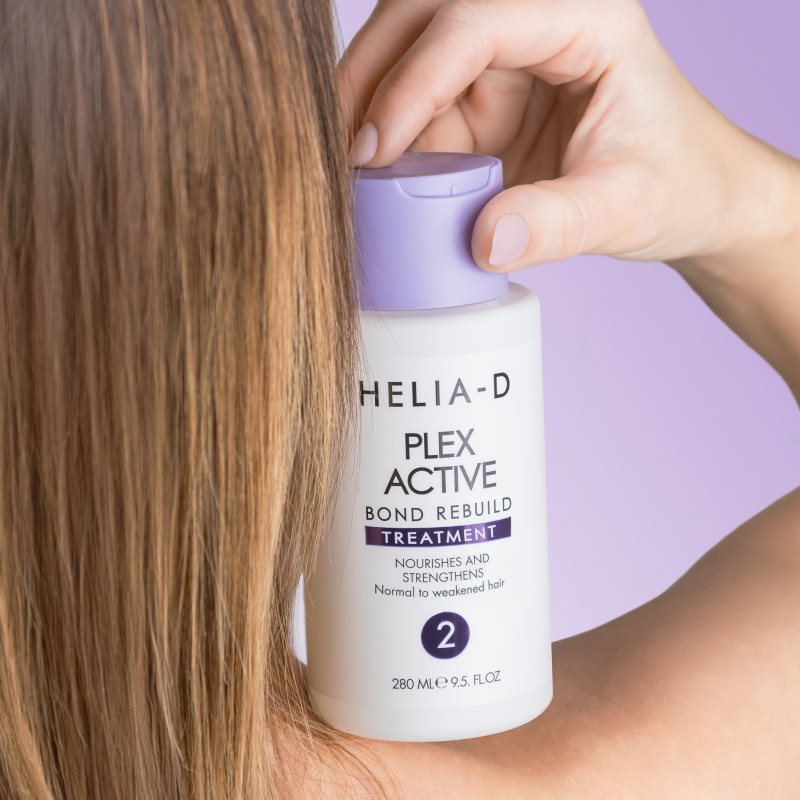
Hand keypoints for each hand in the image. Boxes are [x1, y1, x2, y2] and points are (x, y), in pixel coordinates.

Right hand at [339, 0, 779, 270]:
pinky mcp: (484, 94)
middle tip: (341, 150)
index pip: (475, 18)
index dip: (414, 80)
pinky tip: (375, 176)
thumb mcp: (623, 207)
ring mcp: (504, 55)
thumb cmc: (673, 183)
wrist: (686, 193)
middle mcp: (535, 20)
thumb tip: (482, 244)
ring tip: (350, 169)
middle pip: (422, 11)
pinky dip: (387, 135)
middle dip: (370, 74)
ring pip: (406, 51)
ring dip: (369, 103)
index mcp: (582, 17)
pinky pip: (417, 101)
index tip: (377, 152)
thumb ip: (558, 224)